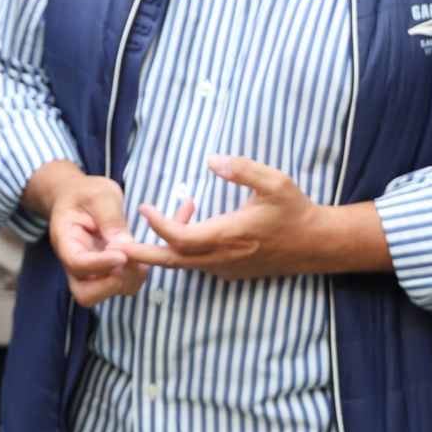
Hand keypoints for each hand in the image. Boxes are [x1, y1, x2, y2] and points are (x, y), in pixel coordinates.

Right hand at [48, 175, 148, 307]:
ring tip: (139, 257)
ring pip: (104, 294)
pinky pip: (119, 285)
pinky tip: (141, 257)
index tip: (122, 254)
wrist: (78, 195)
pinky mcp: (105, 271)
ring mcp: (89, 270)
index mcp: (65, 239)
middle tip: (130, 261)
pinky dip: (134, 276)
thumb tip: (126, 247)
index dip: (100, 264)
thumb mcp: (100, 195)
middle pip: (85, 293)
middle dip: (111, 284)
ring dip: (127, 281)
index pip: (77, 264)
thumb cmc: (86, 192)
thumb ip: (111, 219)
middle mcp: (74, 261)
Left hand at [114, 155, 359, 280]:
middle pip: (173, 261)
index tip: (144, 206)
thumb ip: (243, 169)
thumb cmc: (295, 210)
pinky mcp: (231, 271)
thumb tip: (212, 160)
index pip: (182, 238)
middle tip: (115, 245)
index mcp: (229, 235)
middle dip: (142, 253)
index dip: (159, 224)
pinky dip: (182, 251)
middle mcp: (223, 257)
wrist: (316, 245)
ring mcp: (227, 268)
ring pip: (184, 264)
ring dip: (163, 248)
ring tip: (153, 225)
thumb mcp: (275, 182)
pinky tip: (185, 228)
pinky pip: (198, 265)